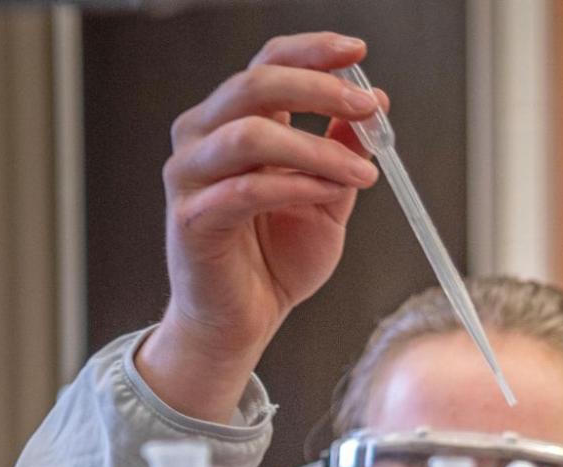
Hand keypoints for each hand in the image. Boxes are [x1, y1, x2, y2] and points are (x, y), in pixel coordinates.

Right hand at [135, 32, 388, 423]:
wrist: (245, 320)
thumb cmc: (277, 258)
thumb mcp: (327, 197)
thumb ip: (343, 152)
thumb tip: (373, 106)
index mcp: (235, 122)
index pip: (267, 64)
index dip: (311, 51)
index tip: (357, 51)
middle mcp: (203, 137)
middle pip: (255, 85)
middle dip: (319, 89)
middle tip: (367, 107)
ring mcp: (189, 175)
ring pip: (250, 135)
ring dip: (316, 149)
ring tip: (364, 173)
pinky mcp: (191, 218)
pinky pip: (245, 190)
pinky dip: (295, 187)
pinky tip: (328, 195)